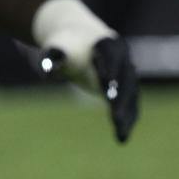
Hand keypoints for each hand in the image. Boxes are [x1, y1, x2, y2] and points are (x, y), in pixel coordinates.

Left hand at [36, 15, 140, 143]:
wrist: (77, 41)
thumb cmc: (63, 45)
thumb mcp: (54, 50)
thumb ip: (50, 58)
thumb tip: (47, 72)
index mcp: (106, 43)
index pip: (110, 54)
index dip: (110, 67)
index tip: (106, 82)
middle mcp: (123, 58)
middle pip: (125, 77)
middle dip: (120, 97)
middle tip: (115, 118)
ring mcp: (127, 73)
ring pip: (131, 94)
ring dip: (126, 113)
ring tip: (121, 135)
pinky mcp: (127, 87)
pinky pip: (131, 103)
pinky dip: (127, 119)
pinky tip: (122, 137)